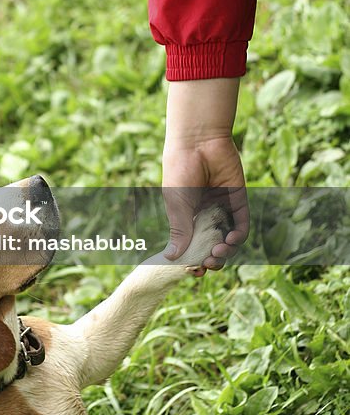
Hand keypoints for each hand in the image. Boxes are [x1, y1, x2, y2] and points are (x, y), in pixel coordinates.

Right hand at [162, 79, 248, 272]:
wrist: (198, 142)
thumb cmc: (180, 170)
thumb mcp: (177, 204)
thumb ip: (179, 230)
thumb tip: (172, 258)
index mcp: (186, 216)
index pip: (192, 245)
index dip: (193, 260)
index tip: (192, 271)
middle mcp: (205, 215)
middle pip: (211, 245)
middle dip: (210, 259)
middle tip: (206, 265)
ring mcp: (222, 209)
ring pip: (227, 239)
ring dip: (224, 251)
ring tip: (216, 254)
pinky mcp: (238, 201)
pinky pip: (241, 225)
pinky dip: (237, 237)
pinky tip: (229, 240)